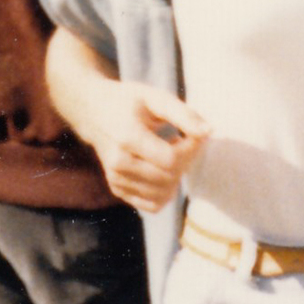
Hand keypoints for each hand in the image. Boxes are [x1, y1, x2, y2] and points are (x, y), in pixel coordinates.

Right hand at [66, 75, 209, 213]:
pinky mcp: (118, 189)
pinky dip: (166, 190)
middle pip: (169, 177)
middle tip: (184, 139)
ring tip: (170, 151)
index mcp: (127, 138)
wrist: (94, 113)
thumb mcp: (156, 98)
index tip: (194, 133)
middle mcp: (118, 163)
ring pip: (164, 194)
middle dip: (186, 160)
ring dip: (177, 175)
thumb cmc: (130, 102)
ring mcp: (116, 179)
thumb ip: (183, 114)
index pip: (171, 159)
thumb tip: (209, 132)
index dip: (191, 149)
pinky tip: (161, 168)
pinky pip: (154, 204)